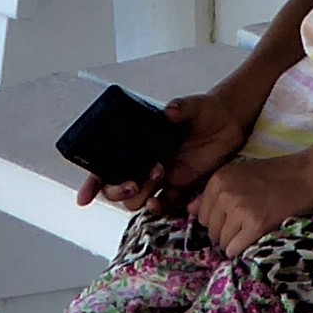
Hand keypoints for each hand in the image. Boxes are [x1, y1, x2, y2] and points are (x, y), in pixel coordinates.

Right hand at [82, 90, 253, 212]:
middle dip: (117, 189)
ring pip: (137, 198)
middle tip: (134, 182)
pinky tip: (160, 203)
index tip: (84, 198)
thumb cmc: (204, 109)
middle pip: (116, 187)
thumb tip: (169, 111)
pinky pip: (164, 203)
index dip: (93, 182)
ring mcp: (161, 176)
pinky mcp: (180, 185)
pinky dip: (159, 207)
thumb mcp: (192, 105)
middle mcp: (144, 161)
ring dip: (141, 194)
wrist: (228, 122)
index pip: (106, 163)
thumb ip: (180, 108)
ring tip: (159, 175)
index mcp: (138, 143)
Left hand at [186, 152, 312, 257]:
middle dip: (224, 233)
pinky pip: (235, 249)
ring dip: (235, 242)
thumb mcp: (239, 175)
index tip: (233, 219)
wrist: (308, 175)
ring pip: (222, 242)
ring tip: (251, 231)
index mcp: (218, 180)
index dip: (216, 221)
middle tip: (244, 227)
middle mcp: (225, 194)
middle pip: (210, 231)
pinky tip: (253, 239)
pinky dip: (242, 249)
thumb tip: (189, 210)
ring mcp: (240, 210)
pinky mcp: (256, 225)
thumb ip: (213, 193)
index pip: (201, 216)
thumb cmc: (275, 175)